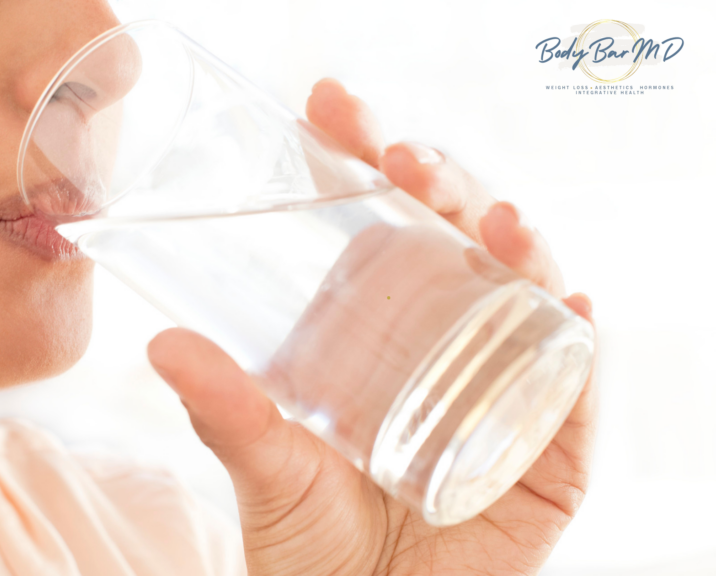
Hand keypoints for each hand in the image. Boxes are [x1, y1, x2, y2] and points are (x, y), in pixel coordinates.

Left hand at [147, 78, 596, 574]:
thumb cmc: (312, 546)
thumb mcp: (265, 464)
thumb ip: (225, 408)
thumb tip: (161, 342)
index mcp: (380, 328)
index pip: (382, 222)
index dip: (366, 159)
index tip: (331, 106)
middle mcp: (446, 342)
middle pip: (458, 240)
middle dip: (441, 184)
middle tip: (402, 154)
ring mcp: (501, 386)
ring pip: (524, 294)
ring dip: (518, 244)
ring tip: (493, 217)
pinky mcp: (547, 450)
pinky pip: (575, 386)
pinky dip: (580, 343)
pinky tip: (570, 303)